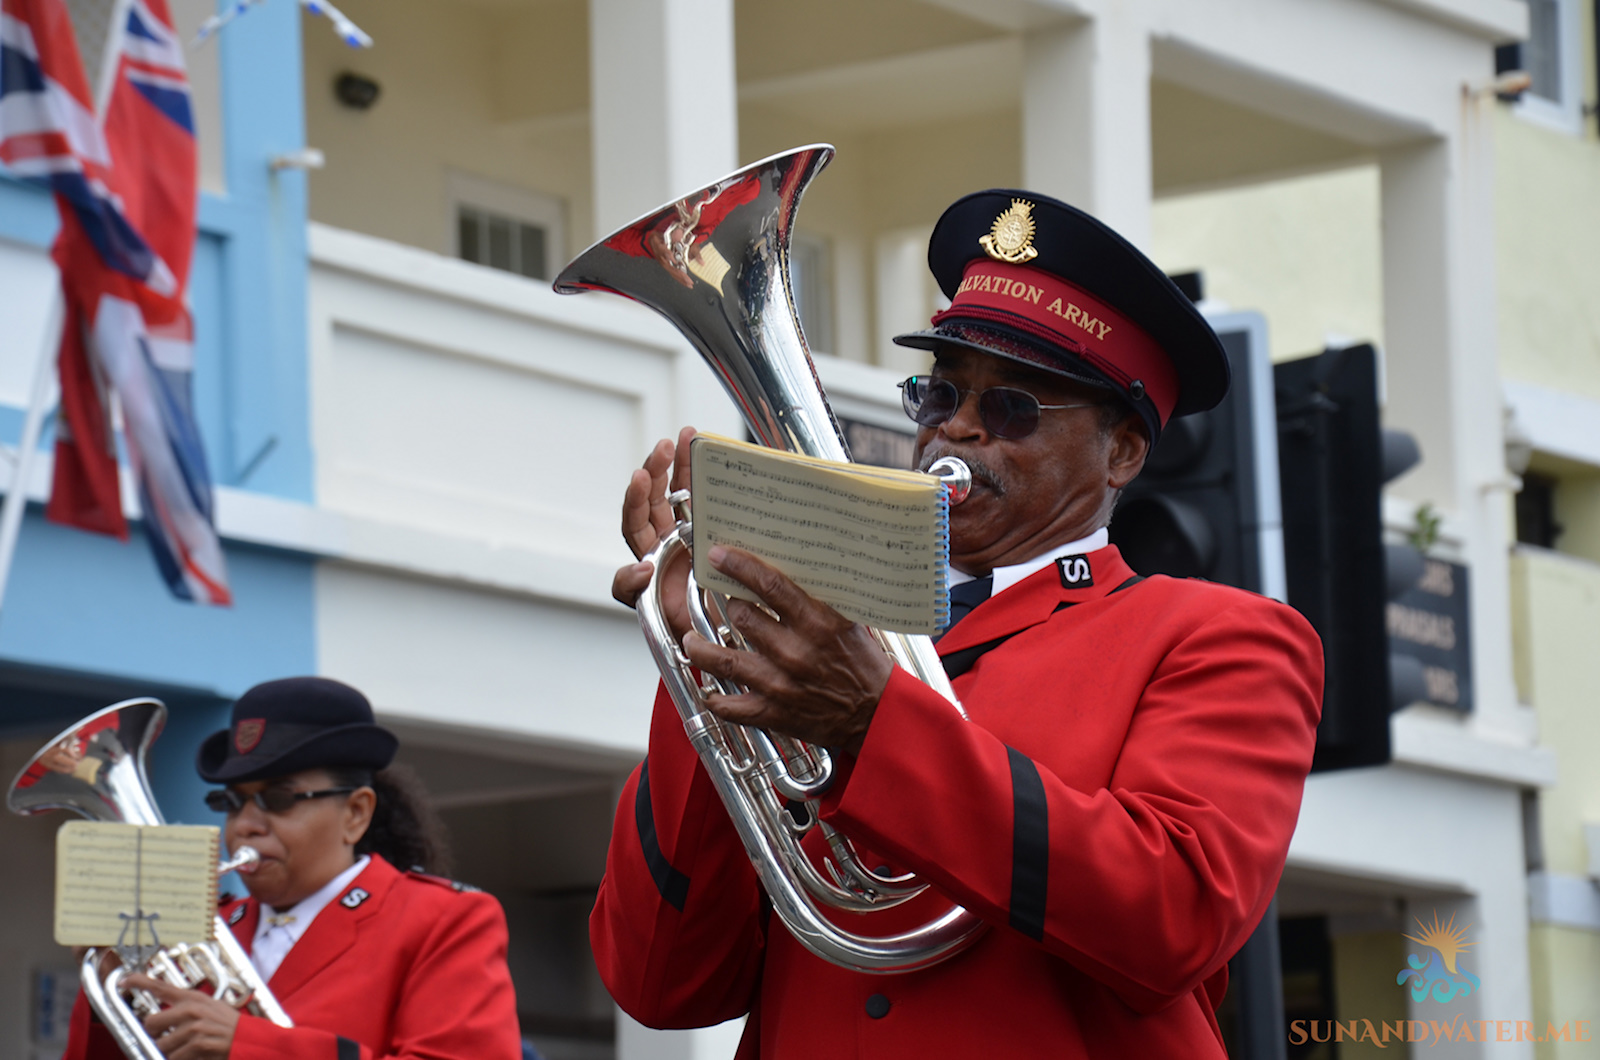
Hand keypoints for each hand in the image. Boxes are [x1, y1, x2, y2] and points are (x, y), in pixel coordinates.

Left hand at [124, 974, 238, 1059]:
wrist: (249, 1039)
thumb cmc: (229, 1025)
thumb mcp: (210, 1007)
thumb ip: (187, 1008)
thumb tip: (159, 1018)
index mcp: (193, 998)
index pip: (161, 986)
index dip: (140, 982)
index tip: (124, 980)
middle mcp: (191, 1010)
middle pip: (151, 1022)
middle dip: (157, 1034)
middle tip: (170, 1037)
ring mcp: (194, 1027)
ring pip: (161, 1044)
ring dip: (171, 1050)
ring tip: (189, 1047)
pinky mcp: (197, 1044)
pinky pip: (174, 1057)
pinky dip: (182, 1059)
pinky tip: (196, 1054)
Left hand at [612, 427, 696, 639]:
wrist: (718, 636)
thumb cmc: (679, 622)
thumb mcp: (647, 606)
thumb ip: (630, 587)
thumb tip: (640, 567)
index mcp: (647, 552)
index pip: (634, 518)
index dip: (635, 498)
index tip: (642, 479)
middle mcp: (666, 538)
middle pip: (658, 495)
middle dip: (659, 467)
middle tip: (666, 446)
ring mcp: (693, 532)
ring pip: (684, 492)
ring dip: (684, 464)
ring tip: (689, 436)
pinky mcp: (716, 533)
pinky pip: (710, 500)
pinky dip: (710, 479)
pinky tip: (716, 457)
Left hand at [682, 546, 893, 753]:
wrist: (877, 715)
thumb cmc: (864, 665)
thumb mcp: (850, 622)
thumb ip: (819, 599)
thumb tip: (786, 570)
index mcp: (819, 624)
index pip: (771, 586)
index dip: (740, 567)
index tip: (718, 555)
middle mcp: (796, 652)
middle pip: (742, 617)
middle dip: (728, 605)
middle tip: (723, 600)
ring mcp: (781, 684)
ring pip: (723, 661)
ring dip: (700, 648)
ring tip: (691, 640)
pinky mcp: (774, 713)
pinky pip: (731, 707)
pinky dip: (714, 699)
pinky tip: (708, 690)